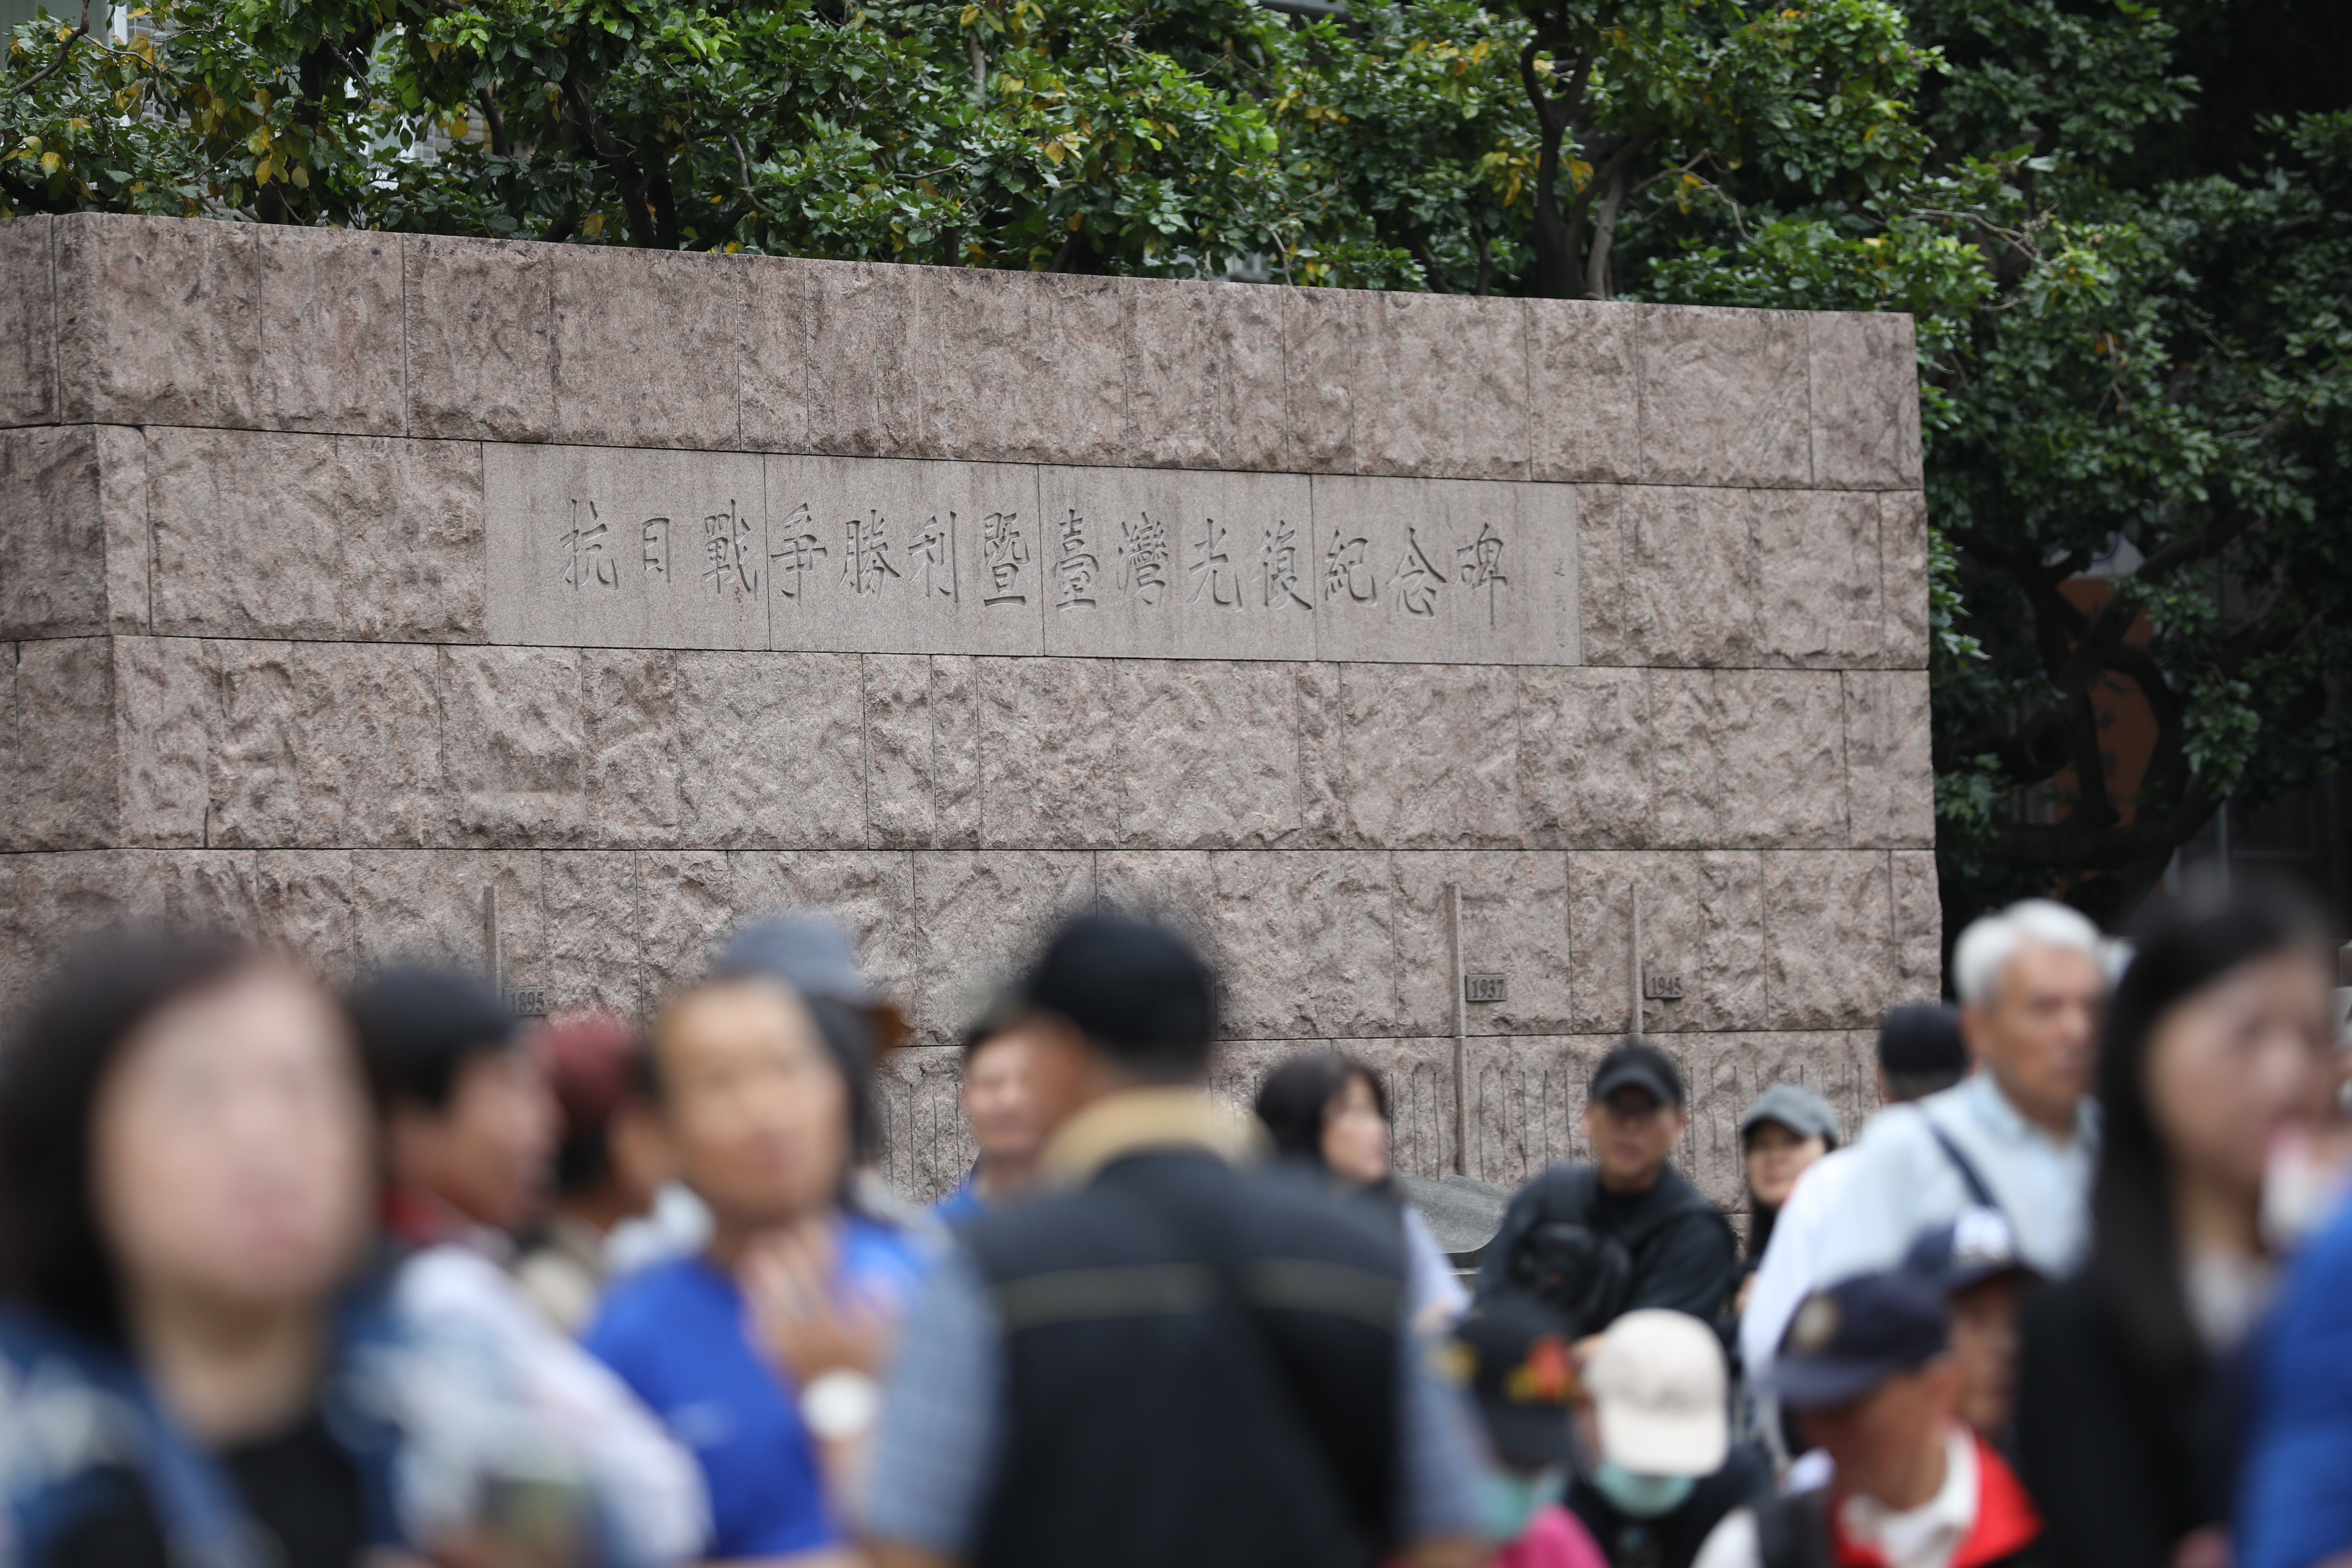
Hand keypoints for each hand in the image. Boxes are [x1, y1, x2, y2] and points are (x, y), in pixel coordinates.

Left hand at [740, 1219, 893, 1384]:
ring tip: (760, 1253)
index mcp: (835, 1324)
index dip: (824, 1242)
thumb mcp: (890, 1342)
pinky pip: (756, 1329)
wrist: (840, 1421)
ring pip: (766, 1302)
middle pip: (791, 1281)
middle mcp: (806, 1334)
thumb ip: (887, 1309)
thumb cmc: (869, 1376)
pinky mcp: (772, 1361)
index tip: (825, 1223)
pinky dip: (753, 1308)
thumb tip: (875, 1277)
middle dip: (790, 1251)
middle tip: (789, 1231)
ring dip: (763, 1274)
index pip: (826, 1270)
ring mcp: (785, 1348)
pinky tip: (752, 1296)